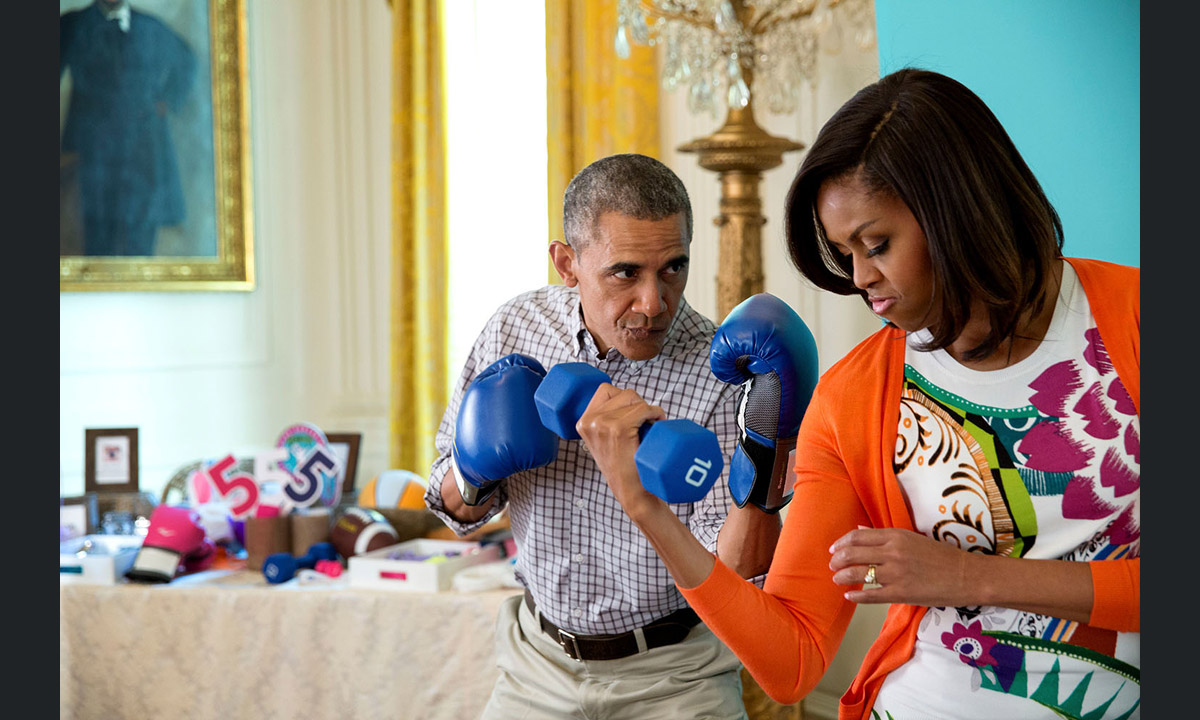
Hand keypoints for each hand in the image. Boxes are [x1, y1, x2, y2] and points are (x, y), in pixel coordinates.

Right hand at [575, 383, 666, 515]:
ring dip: (648, 408)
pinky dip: (655, 413)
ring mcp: (603, 425)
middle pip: (623, 393)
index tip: (633, 413)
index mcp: (583, 422)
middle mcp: (590, 422)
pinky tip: (657, 423)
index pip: (606, 390)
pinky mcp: (620, 430)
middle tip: (646, 421)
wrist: (632, 493)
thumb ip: (605, 421)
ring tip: (651, 424)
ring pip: (634, 399)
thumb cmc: (624, 468)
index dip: (625, 399)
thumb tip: (628, 399)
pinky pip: (644, 408)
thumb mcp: (604, 441)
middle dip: (638, 403)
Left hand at [828, 527, 976, 606]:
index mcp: (895, 536)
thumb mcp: (912, 538)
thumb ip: (884, 536)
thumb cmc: (941, 556)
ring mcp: (895, 573)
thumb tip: (859, 530)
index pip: (857, 536)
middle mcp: (892, 552)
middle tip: (832, 565)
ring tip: (837, 579)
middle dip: (837, 560)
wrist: (966, 575)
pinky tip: (850, 595)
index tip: (833, 549)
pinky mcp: (900, 593)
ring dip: (842, 576)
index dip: (841, 543)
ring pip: (857, 573)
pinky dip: (856, 595)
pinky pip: (870, 595)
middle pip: (852, 554)